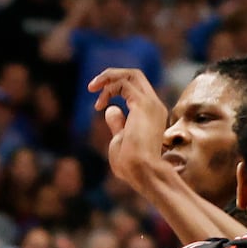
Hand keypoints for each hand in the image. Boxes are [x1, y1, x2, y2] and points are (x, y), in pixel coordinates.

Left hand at [88, 67, 167, 184]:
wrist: (143, 173)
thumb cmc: (131, 165)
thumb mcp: (121, 140)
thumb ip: (118, 124)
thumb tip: (110, 109)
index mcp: (151, 113)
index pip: (136, 88)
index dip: (114, 89)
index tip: (98, 105)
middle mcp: (154, 105)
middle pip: (135, 75)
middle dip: (111, 76)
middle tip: (91, 87)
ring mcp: (151, 103)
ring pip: (131, 74)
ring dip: (108, 77)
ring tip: (91, 88)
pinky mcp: (143, 104)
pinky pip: (124, 83)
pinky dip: (109, 87)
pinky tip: (99, 103)